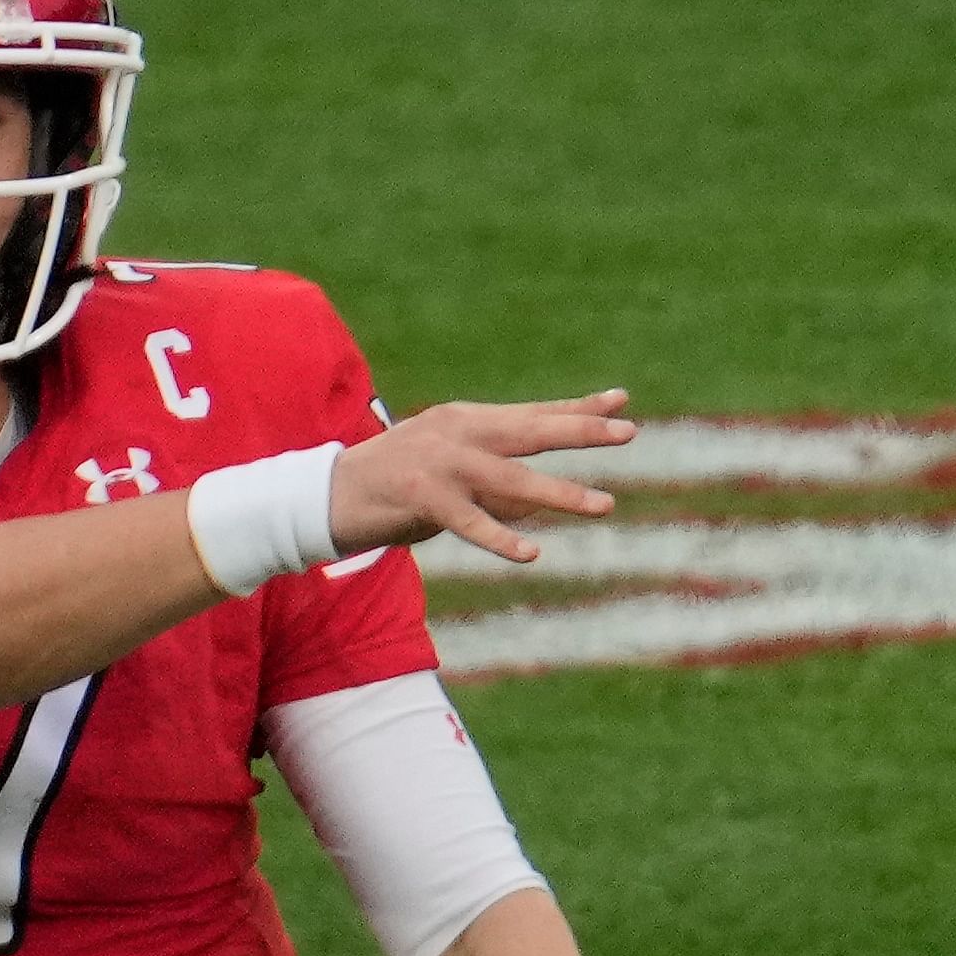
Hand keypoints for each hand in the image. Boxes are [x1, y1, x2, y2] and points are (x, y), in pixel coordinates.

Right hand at [327, 391, 631, 568]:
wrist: (326, 495)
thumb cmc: (396, 488)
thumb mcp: (452, 476)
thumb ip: (495, 483)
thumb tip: (541, 506)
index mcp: (466, 421)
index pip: (532, 413)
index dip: (577, 409)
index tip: (621, 401)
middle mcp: (457, 432)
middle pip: (530, 431)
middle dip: (581, 432)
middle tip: (628, 433)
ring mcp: (438, 462)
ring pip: (510, 479)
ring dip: (559, 493)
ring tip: (603, 505)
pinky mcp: (419, 497)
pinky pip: (468, 521)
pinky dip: (500, 538)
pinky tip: (530, 553)